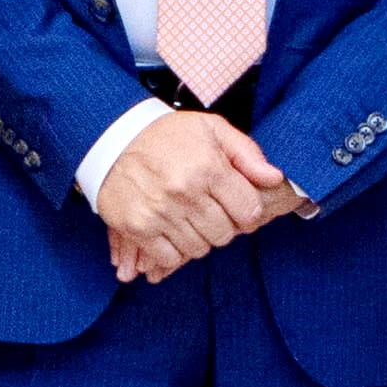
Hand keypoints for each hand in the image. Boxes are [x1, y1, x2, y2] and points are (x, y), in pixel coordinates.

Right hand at [96, 109, 290, 283]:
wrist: (112, 137)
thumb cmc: (165, 134)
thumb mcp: (211, 129)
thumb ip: (246, 153)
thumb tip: (274, 177)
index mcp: (208, 168)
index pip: (248, 211)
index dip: (247, 210)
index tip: (236, 204)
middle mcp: (185, 193)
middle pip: (224, 234)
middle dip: (223, 225)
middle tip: (210, 212)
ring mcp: (160, 213)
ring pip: (199, 248)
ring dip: (199, 238)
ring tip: (189, 219)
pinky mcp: (138, 227)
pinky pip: (169, 257)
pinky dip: (174, 250)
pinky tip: (171, 231)